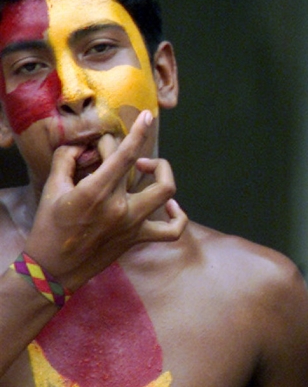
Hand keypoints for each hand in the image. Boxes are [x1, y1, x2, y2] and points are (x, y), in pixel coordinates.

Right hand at [21, 111, 187, 290]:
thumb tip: (83, 146)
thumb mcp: (51, 189)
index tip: (147, 117)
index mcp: (96, 192)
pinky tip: (170, 205)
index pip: (124, 156)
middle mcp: (120, 207)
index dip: (138, 133)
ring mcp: (133, 224)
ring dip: (163, 175)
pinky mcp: (138, 238)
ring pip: (166, 193)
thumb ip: (66, 160)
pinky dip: (178, 216)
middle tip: (126, 156)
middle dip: (140, 155)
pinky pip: (172, 231)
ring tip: (148, 170)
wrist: (54, 269)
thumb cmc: (49, 227)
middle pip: (148, 171)